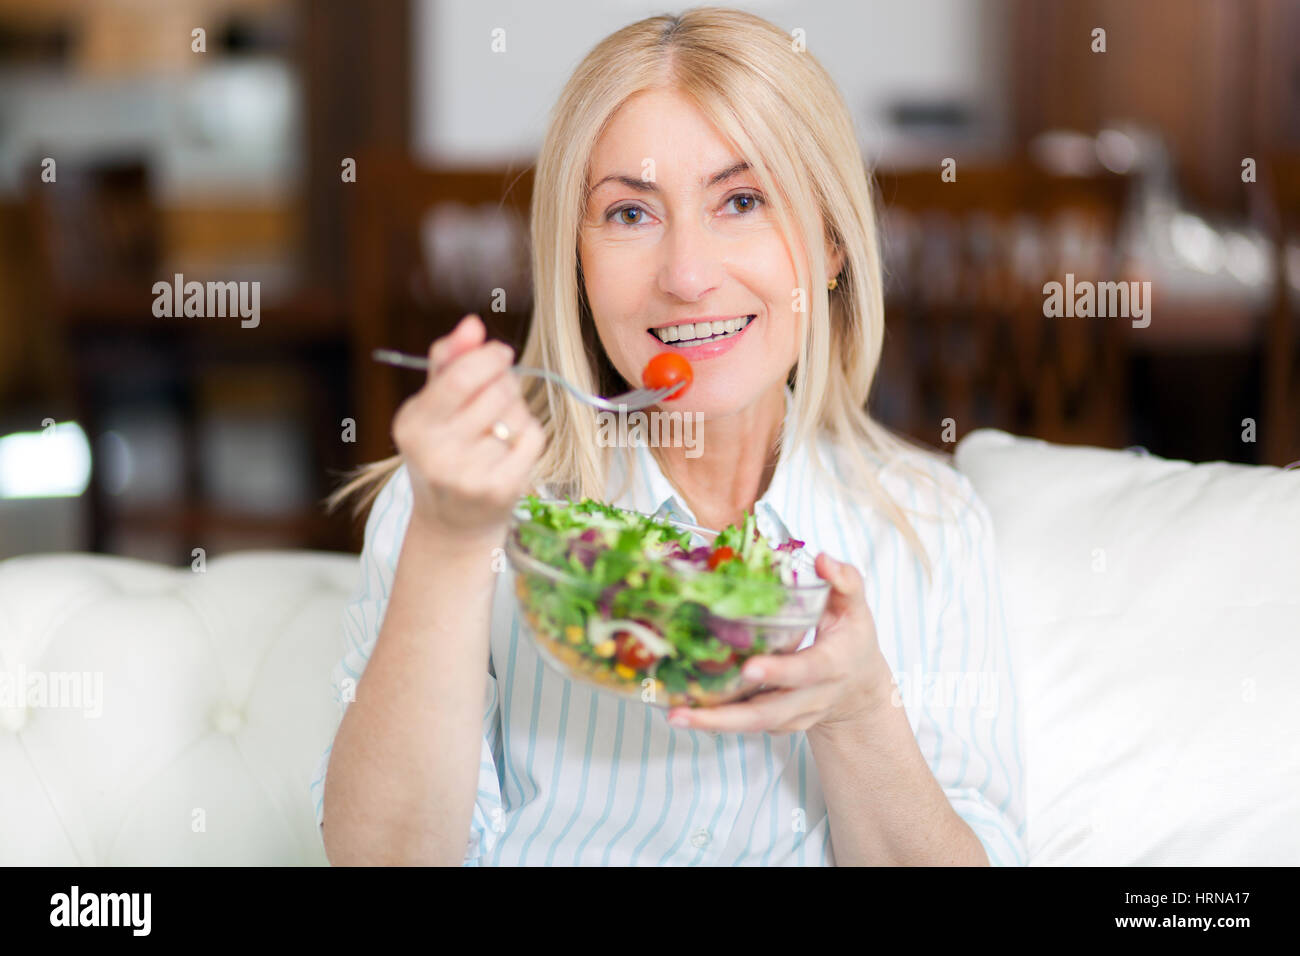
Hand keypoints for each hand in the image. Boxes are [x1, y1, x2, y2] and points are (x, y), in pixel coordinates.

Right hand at [392, 314, 545, 542]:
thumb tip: (472, 323)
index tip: (501, 353)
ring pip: (516, 413)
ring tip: (496, 432)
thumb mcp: (432, 406)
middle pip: (497, 391)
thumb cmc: (444, 452)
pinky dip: (528, 436)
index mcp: (412, 425)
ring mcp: (467, 475)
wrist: (452, 523)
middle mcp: (435, 453)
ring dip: (515, 413)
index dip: (490, 357)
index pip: (462, 375)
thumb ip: (448, 360)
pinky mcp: (500, 490)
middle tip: (494, 401)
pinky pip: (532, 437)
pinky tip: (510, 450)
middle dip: (504, 386)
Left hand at [667, 552, 893, 734]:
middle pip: (768, 713)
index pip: (806, 670)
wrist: (859, 688)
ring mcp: (794, 716)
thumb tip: (822, 559)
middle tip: (682, 712)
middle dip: (726, 716)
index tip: (749, 668)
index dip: (779, 671)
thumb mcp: (855, 609)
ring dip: (712, 723)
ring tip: (675, 716)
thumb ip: (844, 581)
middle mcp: (812, 697)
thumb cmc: (852, 639)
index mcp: (832, 665)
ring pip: (752, 725)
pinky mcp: (778, 725)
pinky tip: (685, 711)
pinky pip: (747, 726)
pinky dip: (717, 721)